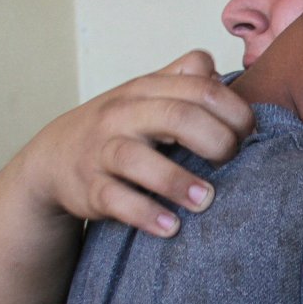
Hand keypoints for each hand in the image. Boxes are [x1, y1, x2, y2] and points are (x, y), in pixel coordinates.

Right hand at [19, 51, 255, 237]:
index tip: (249, 135)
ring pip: (137, 159)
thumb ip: (184, 78)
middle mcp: (123, 115)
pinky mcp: (89, 188)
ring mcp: (103, 151)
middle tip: (232, 161)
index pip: (200, 88)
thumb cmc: (118, 126)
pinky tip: (171, 227)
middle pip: (175, 116)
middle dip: (215, 140)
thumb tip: (223, 76)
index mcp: (147, 89)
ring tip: (205, 199)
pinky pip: (115, 199)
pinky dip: (145, 214)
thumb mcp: (146, 94)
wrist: (53, 157)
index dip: (234, 110)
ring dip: (178, 181)